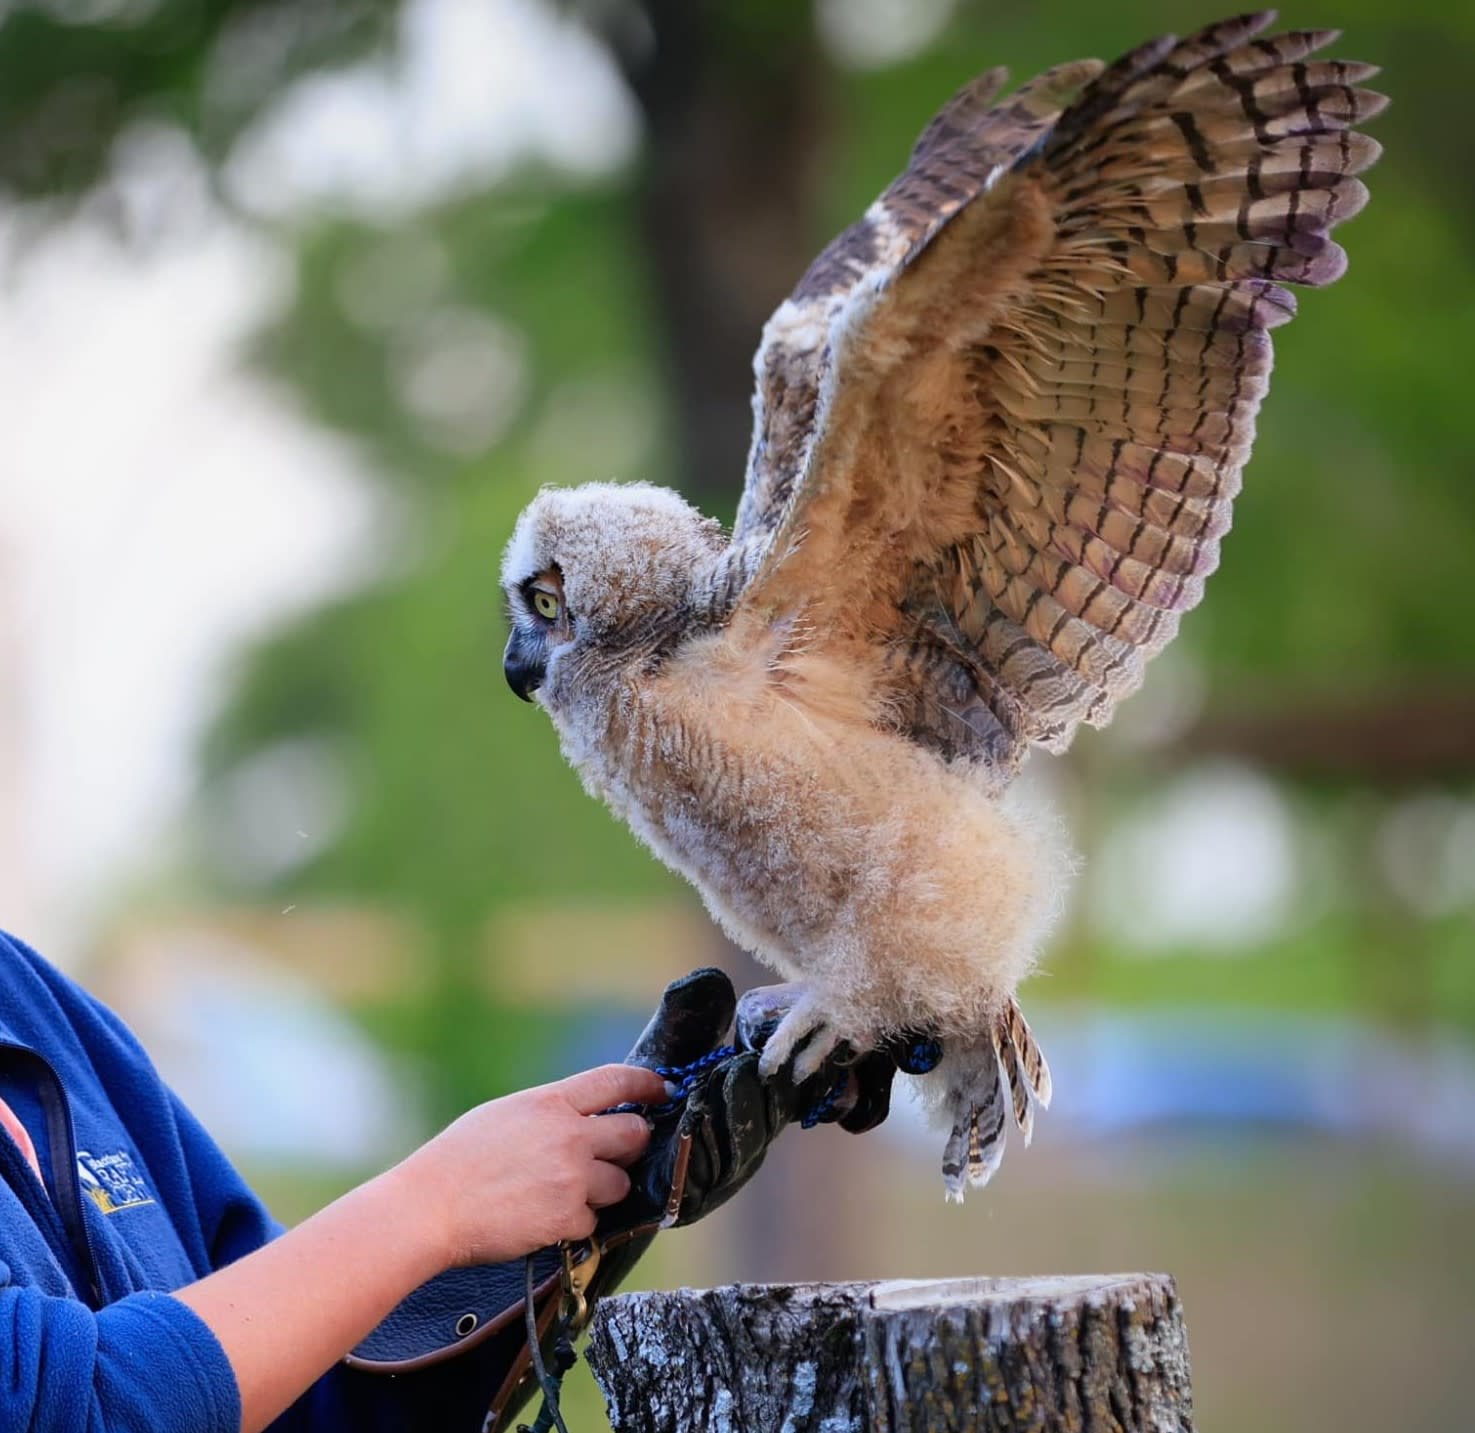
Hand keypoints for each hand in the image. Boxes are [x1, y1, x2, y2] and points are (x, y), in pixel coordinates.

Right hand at [396, 1062, 666, 1267]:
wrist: (431, 1207)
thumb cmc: (459, 1159)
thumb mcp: (506, 1114)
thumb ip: (551, 1112)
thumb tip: (586, 1116)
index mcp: (551, 1102)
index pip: (616, 1081)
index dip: (647, 1084)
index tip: (662, 1090)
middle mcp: (570, 1135)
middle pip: (634, 1134)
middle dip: (631, 1145)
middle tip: (615, 1154)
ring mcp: (572, 1177)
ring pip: (620, 1183)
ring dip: (603, 1191)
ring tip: (562, 1193)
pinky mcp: (567, 1217)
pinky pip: (593, 1221)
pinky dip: (574, 1223)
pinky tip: (543, 1218)